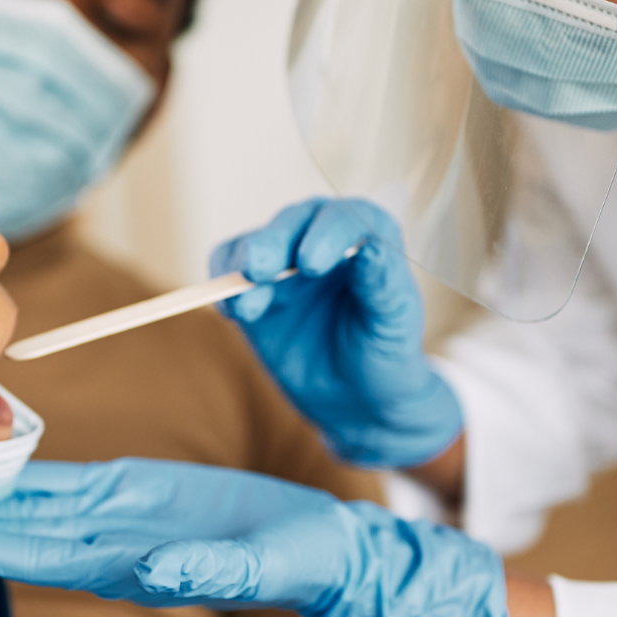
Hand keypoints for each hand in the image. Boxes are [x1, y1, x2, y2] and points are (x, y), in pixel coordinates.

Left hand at [0, 459, 508, 616]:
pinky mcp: (135, 492)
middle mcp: (108, 544)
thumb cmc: (303, 564)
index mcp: (130, 563)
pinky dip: (19, 471)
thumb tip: (151, 576)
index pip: (30, 553)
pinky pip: (63, 482)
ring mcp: (118, 520)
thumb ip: (209, 573)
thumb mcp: (263, 566)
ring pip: (27, 504)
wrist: (332, 553)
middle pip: (10, 529)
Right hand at [208, 197, 462, 468]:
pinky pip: (227, 273)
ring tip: (247, 307)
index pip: (344, 219)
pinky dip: (223, 289)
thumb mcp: (393, 322)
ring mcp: (283, 261)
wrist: (355, 396)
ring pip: (253, 245)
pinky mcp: (252, 288)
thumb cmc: (385, 353)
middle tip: (260, 270)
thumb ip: (382, 283)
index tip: (311, 264)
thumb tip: (371, 248)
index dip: (326, 236)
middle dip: (272, 244)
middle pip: (292, 223)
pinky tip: (232, 312)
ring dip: (242, 268)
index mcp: (365, 236)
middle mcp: (321, 237)